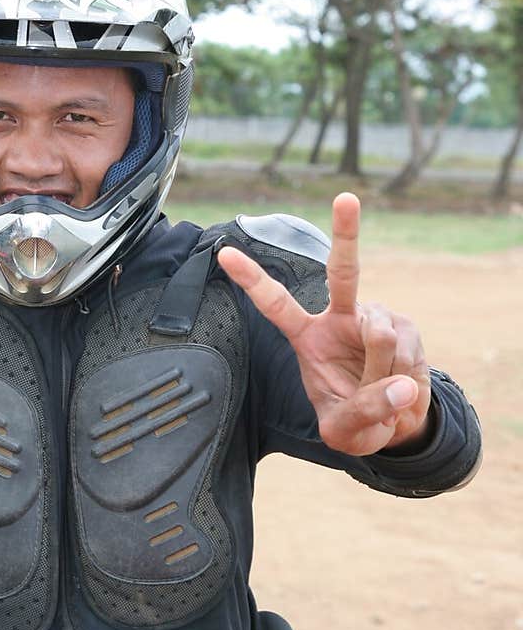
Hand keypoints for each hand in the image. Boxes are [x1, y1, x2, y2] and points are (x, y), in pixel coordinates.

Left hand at [217, 191, 432, 455]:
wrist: (395, 425)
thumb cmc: (357, 421)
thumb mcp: (347, 432)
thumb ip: (365, 410)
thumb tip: (401, 385)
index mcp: (307, 336)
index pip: (275, 304)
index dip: (251, 279)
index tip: (224, 252)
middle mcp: (339, 318)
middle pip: (344, 271)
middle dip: (347, 232)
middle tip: (346, 198)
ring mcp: (374, 318)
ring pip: (379, 334)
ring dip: (381, 370)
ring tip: (381, 390)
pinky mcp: (405, 327)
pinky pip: (404, 350)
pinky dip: (404, 374)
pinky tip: (402, 383)